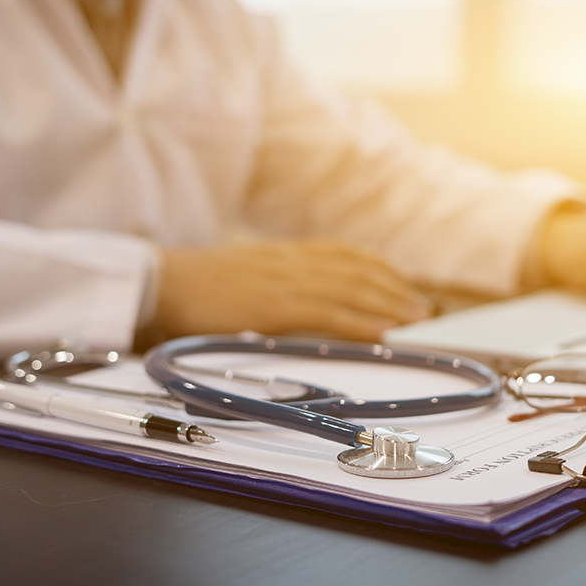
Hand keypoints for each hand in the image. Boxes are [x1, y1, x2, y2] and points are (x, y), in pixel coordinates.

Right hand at [151, 242, 433, 340]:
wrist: (162, 281)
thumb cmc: (199, 285)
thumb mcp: (248, 276)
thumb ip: (279, 282)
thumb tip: (305, 302)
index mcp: (286, 253)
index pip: (348, 254)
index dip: (383, 268)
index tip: (406, 283)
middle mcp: (293, 261)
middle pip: (360, 271)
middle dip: (397, 289)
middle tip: (423, 309)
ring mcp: (286, 281)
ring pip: (352, 289)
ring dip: (390, 304)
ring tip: (416, 320)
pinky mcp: (275, 305)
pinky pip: (329, 313)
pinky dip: (361, 322)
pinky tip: (382, 332)